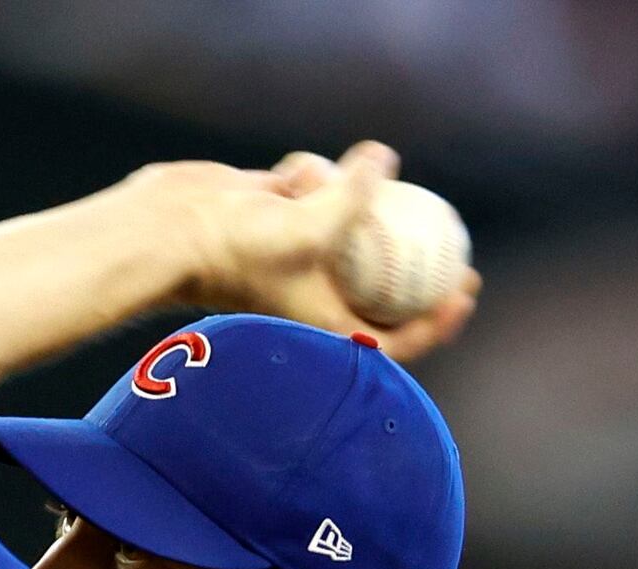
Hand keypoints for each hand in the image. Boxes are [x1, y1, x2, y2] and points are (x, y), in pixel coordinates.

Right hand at [159, 143, 481, 364]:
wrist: (174, 230)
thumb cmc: (241, 247)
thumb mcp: (316, 225)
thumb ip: (358, 195)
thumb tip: (385, 159)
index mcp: (324, 326)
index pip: (394, 339)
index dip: (436, 323)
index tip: (463, 292)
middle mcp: (314, 295)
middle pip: (384, 286)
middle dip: (422, 265)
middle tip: (459, 249)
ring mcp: (299, 254)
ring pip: (349, 220)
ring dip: (342, 194)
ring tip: (317, 186)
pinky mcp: (282, 216)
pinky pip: (318, 189)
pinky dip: (309, 176)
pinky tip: (289, 174)